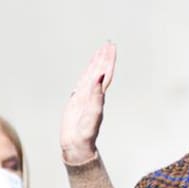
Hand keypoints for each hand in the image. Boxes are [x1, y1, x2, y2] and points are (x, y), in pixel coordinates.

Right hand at [60, 42, 115, 163]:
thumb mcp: (93, 113)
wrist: (77, 144)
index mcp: (99, 95)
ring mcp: (85, 96)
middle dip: (104, 57)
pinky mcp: (77, 99)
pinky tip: (89, 69)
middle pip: (100, 70)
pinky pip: (83, 82)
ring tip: (100, 51)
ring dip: (96, 63)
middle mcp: (94, 93)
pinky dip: (86, 73)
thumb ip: (97, 96)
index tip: (111, 47)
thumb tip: (100, 78)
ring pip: (92, 74)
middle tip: (109, 43)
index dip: (108, 60)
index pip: (105, 73)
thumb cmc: (86, 132)